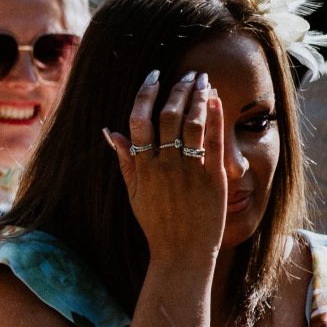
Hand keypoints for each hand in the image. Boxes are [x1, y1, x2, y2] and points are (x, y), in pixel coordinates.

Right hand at [103, 71, 228, 268]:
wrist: (182, 253)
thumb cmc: (157, 225)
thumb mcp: (133, 193)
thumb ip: (125, 161)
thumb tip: (110, 132)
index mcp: (142, 166)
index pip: (139, 120)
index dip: (146, 94)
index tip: (154, 76)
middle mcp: (164, 165)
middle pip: (167, 116)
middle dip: (177, 89)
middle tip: (186, 73)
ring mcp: (188, 171)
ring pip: (191, 124)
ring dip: (196, 97)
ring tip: (202, 80)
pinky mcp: (212, 179)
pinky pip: (212, 142)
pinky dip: (214, 118)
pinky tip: (215, 100)